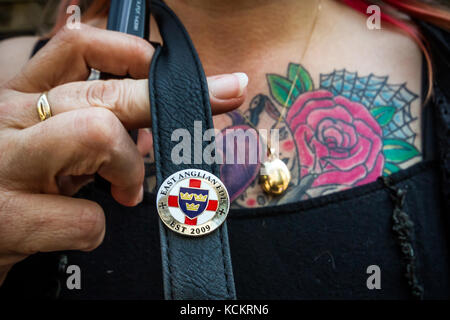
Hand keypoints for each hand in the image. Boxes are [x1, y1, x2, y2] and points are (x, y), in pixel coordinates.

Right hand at [0, 24, 246, 285]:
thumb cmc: (15, 188)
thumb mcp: (43, 141)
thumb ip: (84, 119)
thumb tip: (151, 120)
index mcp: (22, 97)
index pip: (78, 47)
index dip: (133, 51)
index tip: (171, 71)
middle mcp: (10, 119)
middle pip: (104, 93)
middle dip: (163, 106)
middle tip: (205, 117)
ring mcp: (7, 165)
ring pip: (98, 133)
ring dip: (128, 169)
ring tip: (125, 193)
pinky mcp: (9, 218)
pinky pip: (87, 217)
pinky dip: (96, 228)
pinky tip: (80, 231)